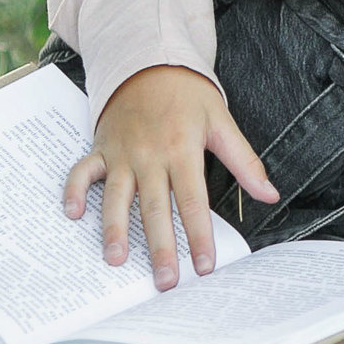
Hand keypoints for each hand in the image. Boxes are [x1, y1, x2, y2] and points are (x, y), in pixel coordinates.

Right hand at [63, 64, 278, 289]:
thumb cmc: (189, 95)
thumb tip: (271, 195)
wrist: (149, 61)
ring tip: (116, 261)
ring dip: (114, 229)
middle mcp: (150, 155)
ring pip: (117, 197)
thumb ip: (245, 161)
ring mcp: (122, 154)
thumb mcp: (222, 121)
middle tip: (164, 282)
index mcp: (183, 150)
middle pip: (156, 208)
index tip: (204, 267)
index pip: (193, 201)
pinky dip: (74, 191)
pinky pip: (82, 172)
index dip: (199, 236)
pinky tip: (72, 216)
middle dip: (161, 247)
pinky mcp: (100, 149)